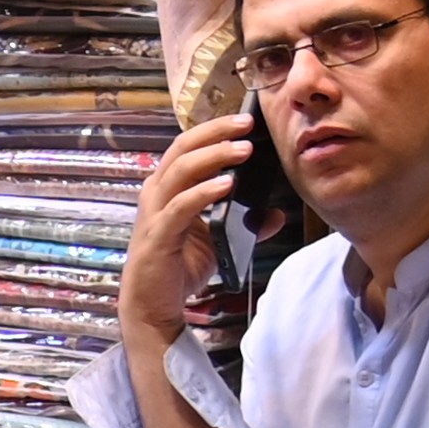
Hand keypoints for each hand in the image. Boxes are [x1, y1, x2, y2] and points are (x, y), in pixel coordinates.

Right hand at [117, 116, 257, 350]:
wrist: (153, 307)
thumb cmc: (179, 269)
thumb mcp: (217, 242)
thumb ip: (243, 225)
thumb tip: (275, 215)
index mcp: (167, 189)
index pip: (187, 147)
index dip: (213, 130)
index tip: (244, 120)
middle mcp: (156, 194)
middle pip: (182, 149)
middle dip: (215, 133)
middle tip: (247, 124)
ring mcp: (155, 213)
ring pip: (181, 170)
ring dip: (214, 156)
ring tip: (243, 149)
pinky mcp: (159, 236)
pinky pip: (181, 206)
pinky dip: (204, 191)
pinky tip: (227, 184)